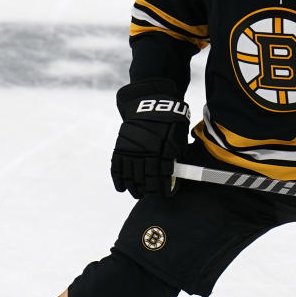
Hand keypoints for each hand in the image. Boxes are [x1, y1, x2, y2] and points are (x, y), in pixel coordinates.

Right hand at [111, 79, 189, 198]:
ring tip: (138, 194)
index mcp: (164, 148)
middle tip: (150, 196)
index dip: (165, 187)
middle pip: (146, 178)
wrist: (149, 100)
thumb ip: (177, 152)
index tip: (166, 194)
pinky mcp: (121, 145)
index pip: (164, 175)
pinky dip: (118, 178)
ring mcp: (132, 148)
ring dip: (134, 187)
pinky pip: (117, 166)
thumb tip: (176, 170)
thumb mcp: (179, 134)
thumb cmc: (169, 118)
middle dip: (149, 190)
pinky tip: (121, 187)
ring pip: (131, 175)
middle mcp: (147, 150)